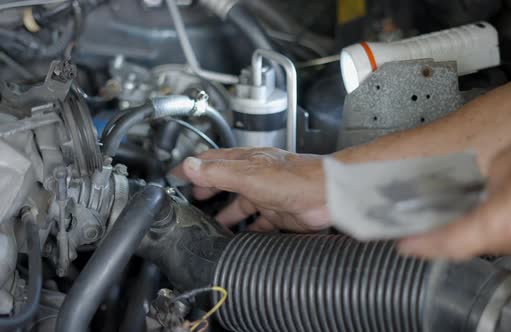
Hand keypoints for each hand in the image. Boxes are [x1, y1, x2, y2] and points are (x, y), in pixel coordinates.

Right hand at [172, 147, 329, 231]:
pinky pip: (258, 225)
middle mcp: (256, 176)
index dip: (193, 167)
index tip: (177, 175)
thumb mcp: (249, 175)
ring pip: (241, 205)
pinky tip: (241, 238)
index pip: (212, 161)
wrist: (327, 194)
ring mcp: (267, 195)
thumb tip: (190, 166)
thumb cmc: (295, 178)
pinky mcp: (279, 214)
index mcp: (247, 162)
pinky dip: (248, 231)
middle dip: (208, 190)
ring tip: (211, 224)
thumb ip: (219, 172)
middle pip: (225, 183)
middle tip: (192, 198)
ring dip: (226, 214)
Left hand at [398, 120, 510, 260]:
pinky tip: (495, 203)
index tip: (404, 243)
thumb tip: (477, 189)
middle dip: (447, 230)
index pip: (449, 242)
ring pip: (493, 239)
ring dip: (474, 224)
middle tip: (426, 217)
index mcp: (503, 223)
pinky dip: (498, 222)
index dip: (422, 244)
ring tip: (458, 205)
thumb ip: (484, 181)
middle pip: (469, 243)